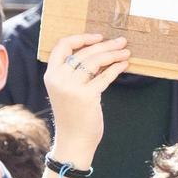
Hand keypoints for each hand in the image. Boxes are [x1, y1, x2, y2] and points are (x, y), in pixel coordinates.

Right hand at [41, 33, 131, 163]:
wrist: (73, 141)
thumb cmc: (73, 115)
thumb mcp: (66, 90)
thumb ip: (74, 72)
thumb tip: (99, 50)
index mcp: (51, 74)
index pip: (62, 46)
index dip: (81, 38)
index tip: (98, 36)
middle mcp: (59, 79)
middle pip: (84, 52)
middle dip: (105, 44)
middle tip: (121, 41)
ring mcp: (71, 88)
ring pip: (95, 61)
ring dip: (113, 54)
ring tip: (126, 52)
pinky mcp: (86, 96)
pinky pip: (104, 76)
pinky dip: (116, 69)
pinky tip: (124, 65)